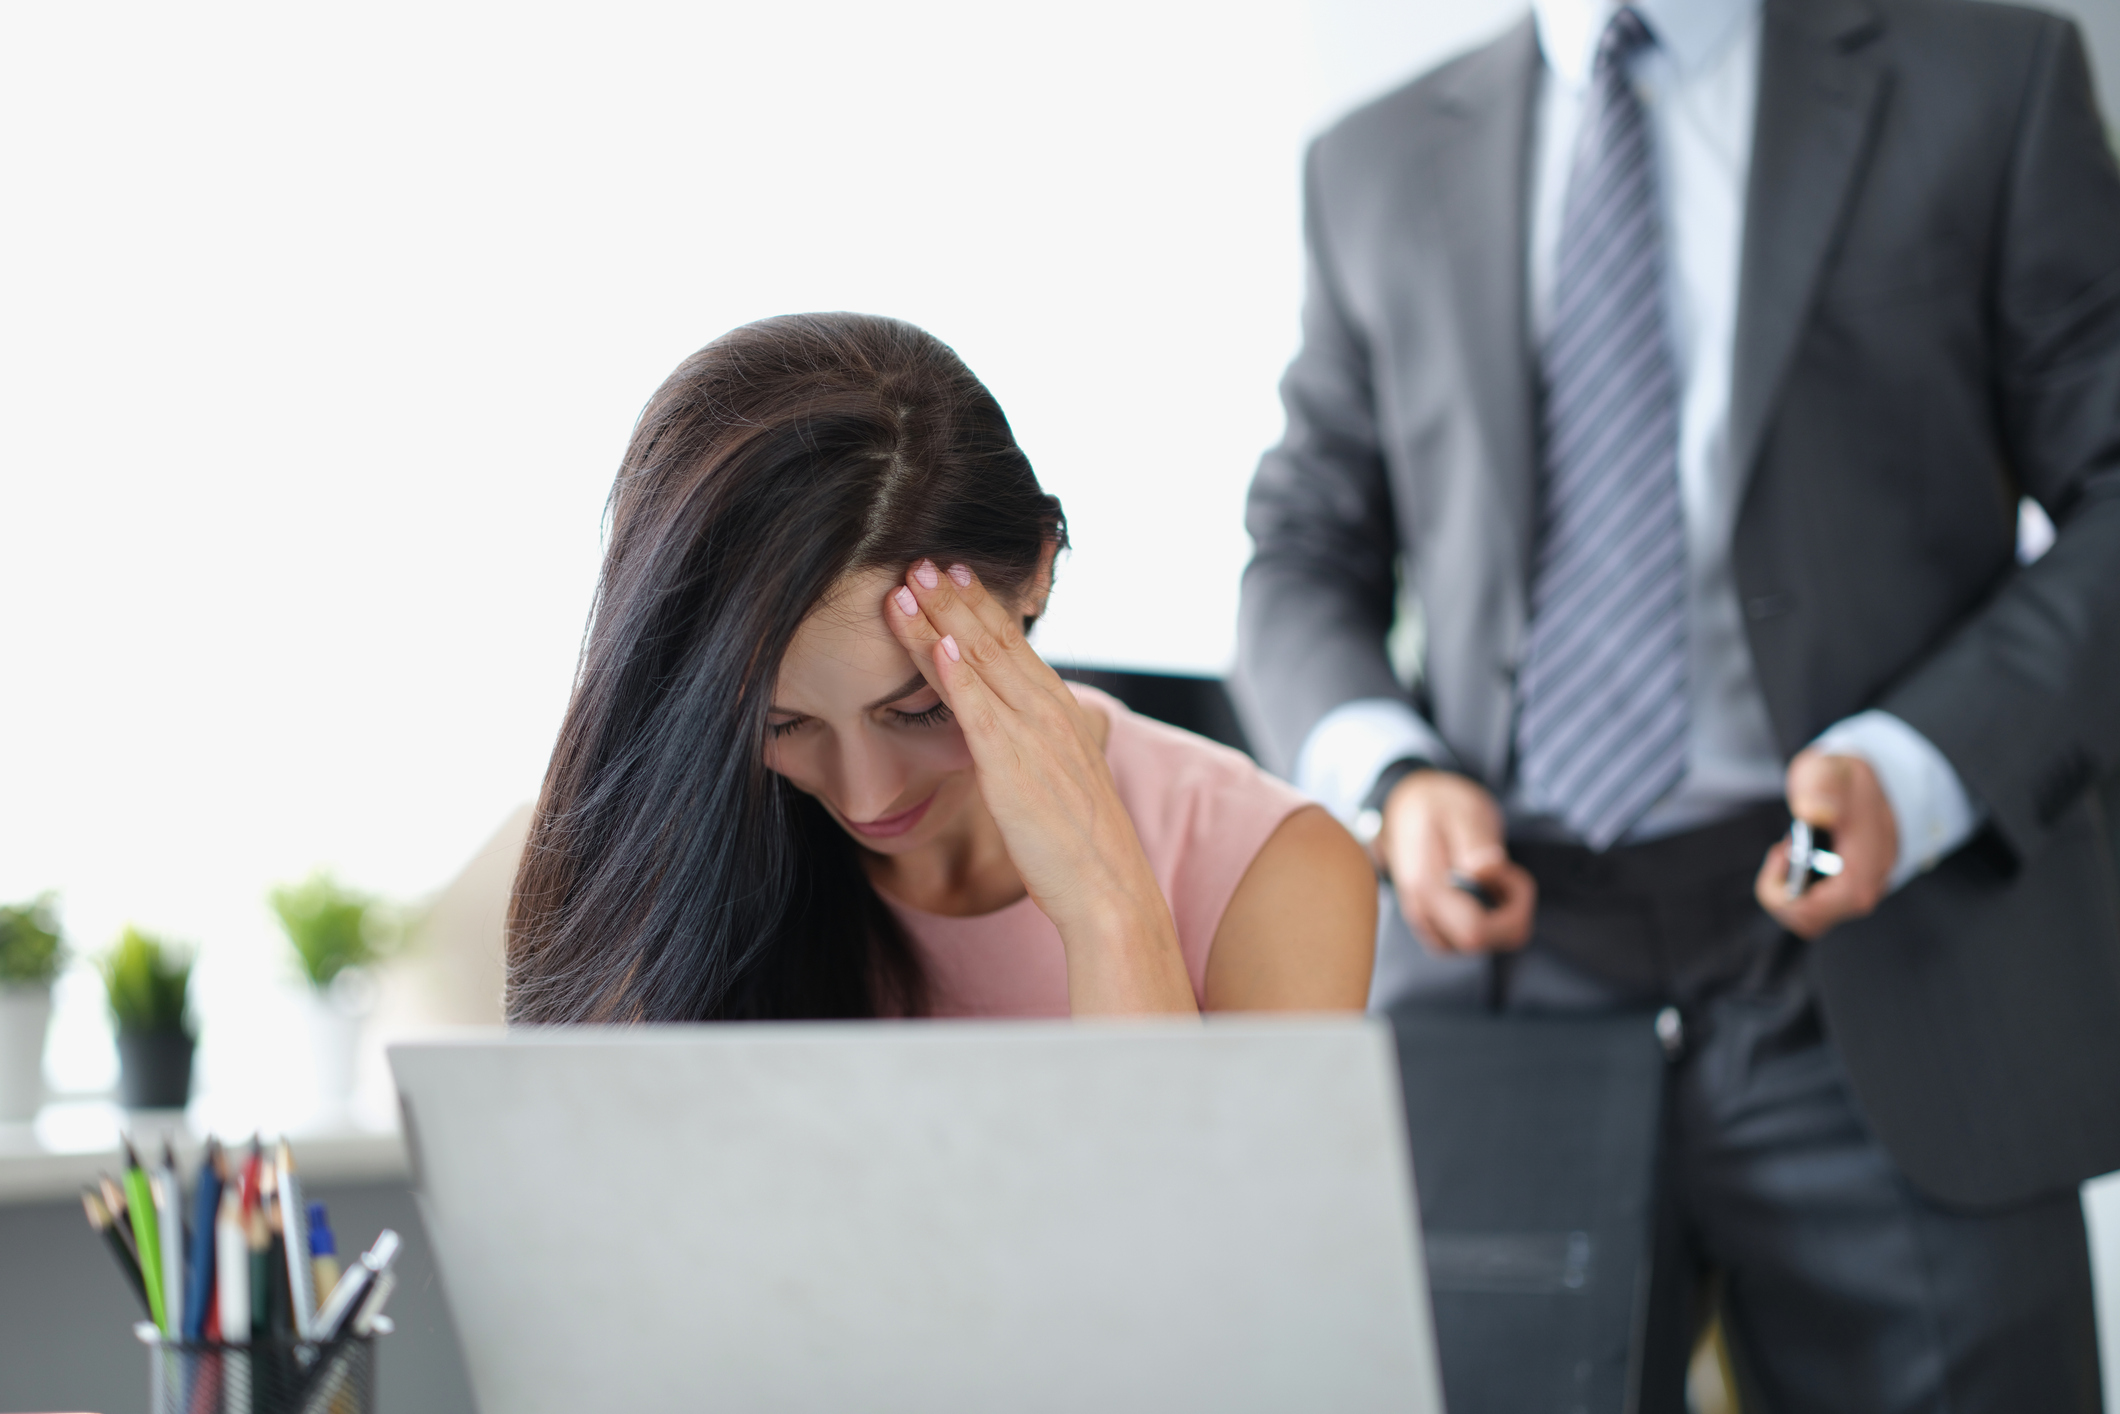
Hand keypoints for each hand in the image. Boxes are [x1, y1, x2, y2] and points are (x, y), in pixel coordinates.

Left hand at [884, 559, 1194, 1013]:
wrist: (1109, 890)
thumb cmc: (1081, 852)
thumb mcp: (1060, 787)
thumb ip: (1037, 755)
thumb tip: (1011, 745)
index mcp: (1061, 715)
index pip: (1015, 648)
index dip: (981, 607)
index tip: (953, 574)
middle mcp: (1051, 713)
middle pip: (996, 640)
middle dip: (957, 596)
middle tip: (923, 557)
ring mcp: (1034, 735)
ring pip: (982, 662)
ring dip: (943, 617)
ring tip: (912, 580)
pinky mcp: (1014, 765)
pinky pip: (979, 708)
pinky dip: (957, 670)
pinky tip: (935, 640)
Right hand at [1375, 769, 1535, 953]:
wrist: (1407, 805)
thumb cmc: (1438, 804)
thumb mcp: (1463, 808)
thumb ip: (1474, 839)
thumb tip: (1485, 872)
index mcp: (1425, 887)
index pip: (1474, 932)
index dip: (1507, 910)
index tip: (1505, 870)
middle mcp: (1421, 913)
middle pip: (1478, 943)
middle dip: (1509, 912)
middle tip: (1505, 868)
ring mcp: (1427, 922)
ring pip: (1479, 945)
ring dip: (1502, 915)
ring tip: (1494, 874)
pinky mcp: (1436, 923)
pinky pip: (1472, 939)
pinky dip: (1492, 918)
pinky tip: (1487, 887)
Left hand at [1755, 750, 1897, 938]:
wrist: (1873, 777)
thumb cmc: (1846, 776)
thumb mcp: (1828, 770)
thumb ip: (1822, 787)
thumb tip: (1814, 813)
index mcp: (1865, 865)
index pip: (1816, 911)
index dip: (1784, 893)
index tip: (1781, 852)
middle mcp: (1868, 885)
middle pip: (1810, 920)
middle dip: (1783, 890)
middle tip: (1785, 850)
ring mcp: (1862, 889)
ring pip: (1812, 918)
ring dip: (1790, 889)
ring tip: (1792, 850)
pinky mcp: (1852, 888)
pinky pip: (1818, 907)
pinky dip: (1800, 887)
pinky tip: (1801, 857)